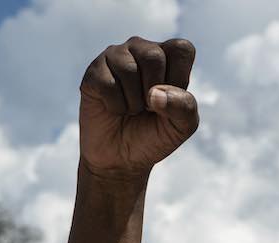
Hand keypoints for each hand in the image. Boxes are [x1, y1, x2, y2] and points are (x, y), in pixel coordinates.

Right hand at [79, 36, 198, 179]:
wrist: (121, 158)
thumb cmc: (154, 136)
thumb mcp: (181, 127)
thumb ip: (184, 107)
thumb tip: (155, 93)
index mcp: (168, 57)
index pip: (182, 48)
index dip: (179, 80)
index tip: (170, 100)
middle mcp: (141, 50)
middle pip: (154, 56)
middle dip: (153, 93)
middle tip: (148, 107)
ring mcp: (115, 58)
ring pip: (129, 69)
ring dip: (133, 102)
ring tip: (131, 109)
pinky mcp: (94, 72)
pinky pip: (107, 84)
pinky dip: (115, 106)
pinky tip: (114, 109)